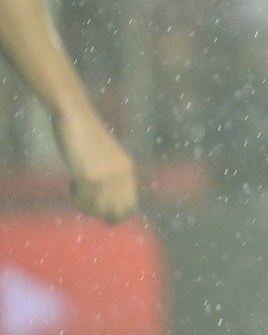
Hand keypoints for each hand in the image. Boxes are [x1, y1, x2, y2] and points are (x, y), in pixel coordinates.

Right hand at [54, 107, 136, 223]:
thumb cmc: (85, 136)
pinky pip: (83, 200)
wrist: (75, 116)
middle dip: (97, 212)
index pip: (130, 206)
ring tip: (74, 187)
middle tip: (82, 199)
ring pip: (97, 208)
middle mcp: (122, 174)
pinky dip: (74, 197)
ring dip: (84, 205)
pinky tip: (70, 182)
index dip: (116, 216)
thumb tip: (106, 206)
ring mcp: (107, 176)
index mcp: (128, 169)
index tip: (103, 218)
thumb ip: (110, 177)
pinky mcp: (90, 176)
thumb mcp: (105, 158)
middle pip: (114, 211)